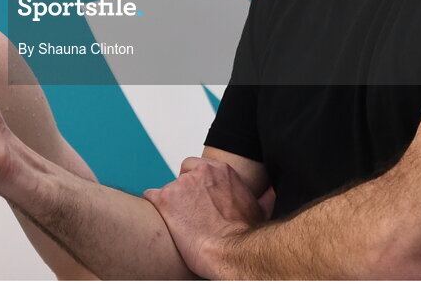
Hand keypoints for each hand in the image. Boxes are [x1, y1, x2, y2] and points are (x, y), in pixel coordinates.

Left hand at [143, 158, 265, 279]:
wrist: (230, 253)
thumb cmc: (244, 236)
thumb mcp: (258, 210)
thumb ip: (261, 196)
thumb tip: (270, 192)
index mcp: (221, 170)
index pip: (196, 166)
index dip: (196, 185)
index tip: (199, 201)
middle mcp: (200, 172)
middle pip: (181, 177)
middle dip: (183, 194)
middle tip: (189, 214)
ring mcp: (180, 184)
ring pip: (167, 190)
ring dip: (171, 205)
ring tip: (180, 225)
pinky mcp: (164, 198)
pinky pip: (150, 197)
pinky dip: (155, 209)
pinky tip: (166, 223)